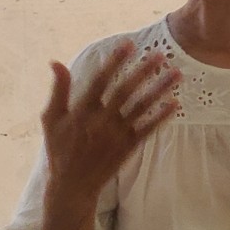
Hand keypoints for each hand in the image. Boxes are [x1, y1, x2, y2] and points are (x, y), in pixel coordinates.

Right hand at [40, 40, 180, 208]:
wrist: (72, 185)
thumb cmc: (60, 148)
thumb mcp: (52, 119)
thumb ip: (59, 90)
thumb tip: (55, 62)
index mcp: (82, 111)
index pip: (101, 81)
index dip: (114, 62)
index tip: (129, 44)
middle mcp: (101, 121)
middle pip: (126, 91)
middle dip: (144, 71)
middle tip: (161, 54)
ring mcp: (116, 135)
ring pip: (142, 108)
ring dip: (160, 89)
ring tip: (178, 73)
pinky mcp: (128, 147)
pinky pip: (148, 129)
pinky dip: (161, 117)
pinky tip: (175, 103)